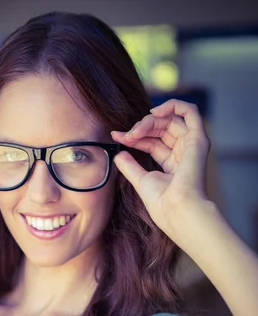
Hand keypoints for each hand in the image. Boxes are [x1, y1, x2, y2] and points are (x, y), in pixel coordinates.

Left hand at [111, 99, 212, 244]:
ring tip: (136, 131)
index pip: (152, 142)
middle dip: (140, 128)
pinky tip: (154, 113)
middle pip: (161, 128)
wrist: (176, 210)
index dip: (134, 136)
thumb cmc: (162, 203)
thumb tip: (118, 154)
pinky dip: (172, 105)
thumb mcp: (141, 180)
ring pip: (171, 119)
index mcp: (172, 164)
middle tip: (126, 136)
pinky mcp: (198, 139)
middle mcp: (183, 153)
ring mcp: (192, 145)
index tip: (117, 136)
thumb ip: (130, 166)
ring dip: (150, 120)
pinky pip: (190, 111)